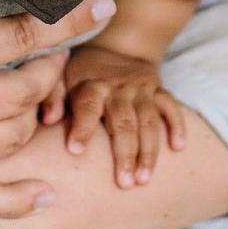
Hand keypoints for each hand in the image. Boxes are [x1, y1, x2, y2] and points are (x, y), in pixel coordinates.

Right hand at [0, 0, 110, 217]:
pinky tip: (41, 196)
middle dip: (55, 66)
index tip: (101, 4)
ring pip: (11, 138)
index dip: (68, 18)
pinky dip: (12, 200)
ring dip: (35, 114)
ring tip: (38, 92)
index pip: (24, 34)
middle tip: (57, 47)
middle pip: (30, 90)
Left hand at [63, 45, 185, 187]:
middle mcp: (118, 88)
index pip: (88, 106)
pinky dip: (177, 125)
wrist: (115, 45)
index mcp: (91, 85)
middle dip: (126, 154)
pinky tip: (178, 148)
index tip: (75, 151)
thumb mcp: (60, 76)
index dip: (82, 127)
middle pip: (124, 122)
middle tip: (125, 184)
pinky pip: (170, 106)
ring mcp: (140, 89)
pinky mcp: (157, 89)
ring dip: (149, 151)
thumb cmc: (81, 71)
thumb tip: (48, 119)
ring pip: (149, 120)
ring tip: (144, 179)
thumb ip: (52, 96)